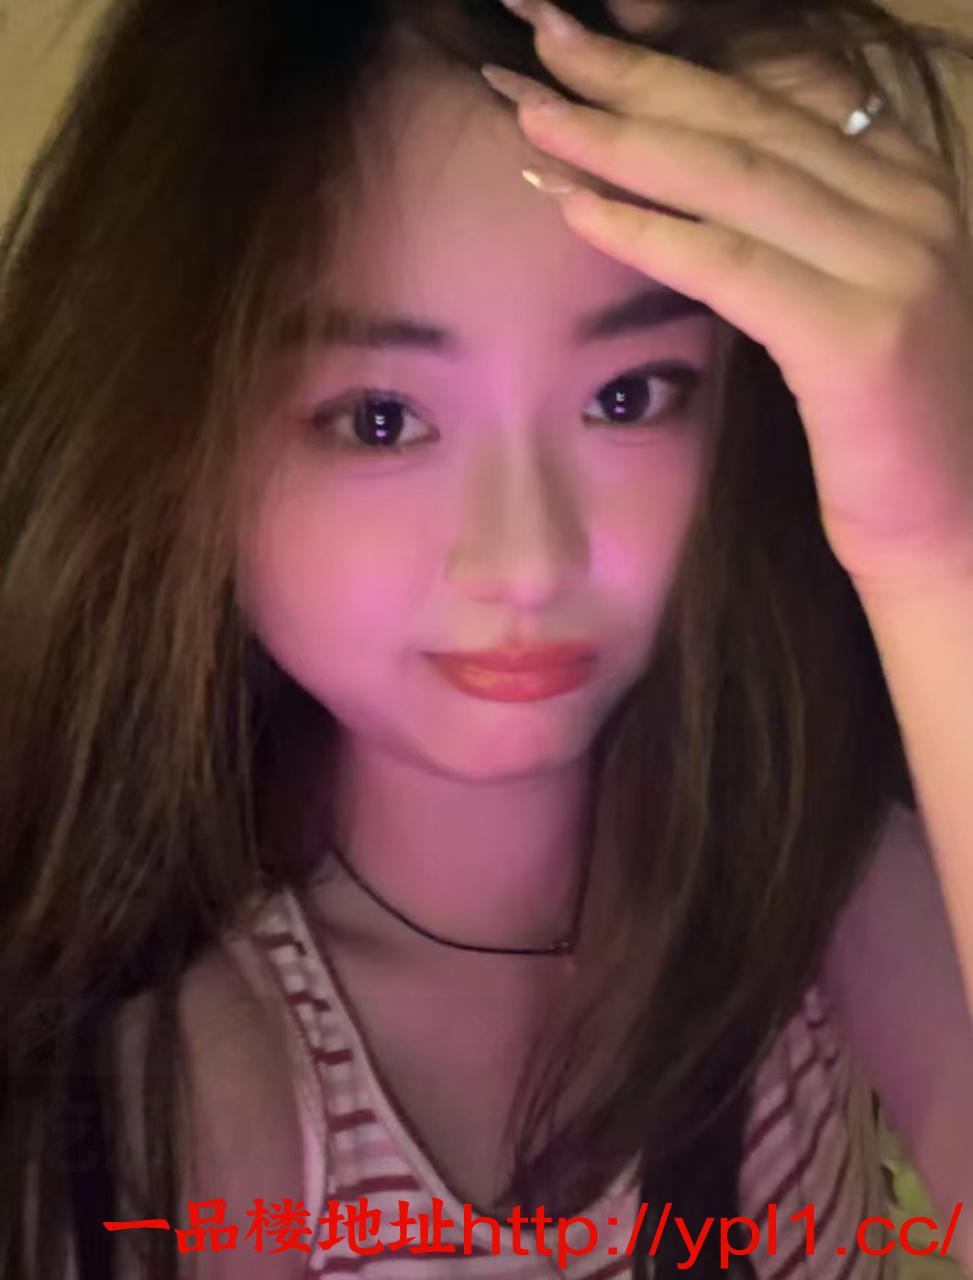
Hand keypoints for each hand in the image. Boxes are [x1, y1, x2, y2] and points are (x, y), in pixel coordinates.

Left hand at [484, 0, 972, 592]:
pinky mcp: (861, 335)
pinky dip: (646, 233)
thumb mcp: (839, 301)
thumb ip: (786, 232)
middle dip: (628, 78)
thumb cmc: (879, 426)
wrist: (951, 527)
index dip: (667, 65)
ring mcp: (893, 262)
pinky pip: (730, 265)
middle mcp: (907, 202)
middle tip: (537, 42)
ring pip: (730, 177)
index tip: (580, 45)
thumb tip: (684, 187)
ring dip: (617, 140)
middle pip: (742, 119)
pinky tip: (573, 208)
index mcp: (902, 181)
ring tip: (532, 113)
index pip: (768, 99)